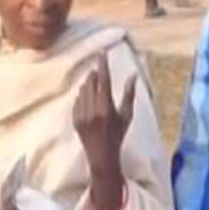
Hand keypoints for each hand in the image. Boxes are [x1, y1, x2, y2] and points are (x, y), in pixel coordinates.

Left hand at [73, 58, 135, 182]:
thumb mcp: (127, 116)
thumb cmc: (118, 135)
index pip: (104, 81)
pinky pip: (77, 101)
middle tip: (98, 69)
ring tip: (94, 85)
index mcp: (107, 108)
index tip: (102, 54)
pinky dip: (82, 96)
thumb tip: (133, 75)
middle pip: (91, 83)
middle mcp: (93, 111)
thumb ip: (129, 94)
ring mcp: (82, 115)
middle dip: (94, 74)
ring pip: (82, 91)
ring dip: (88, 84)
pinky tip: (87, 98)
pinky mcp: (75, 120)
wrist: (102, 156)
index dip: (102, 65)